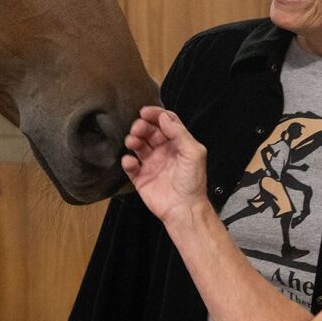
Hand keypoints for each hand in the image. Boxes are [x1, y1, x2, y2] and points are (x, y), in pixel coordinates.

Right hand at [121, 106, 210, 226]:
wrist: (184, 209)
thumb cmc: (192, 182)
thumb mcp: (194, 153)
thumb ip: (179, 133)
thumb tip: (164, 117)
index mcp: (177, 144)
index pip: (165, 122)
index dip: (156, 114)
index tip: (145, 111)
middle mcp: (163, 151)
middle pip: (149, 131)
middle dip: (141, 126)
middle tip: (137, 128)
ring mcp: (151, 164)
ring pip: (138, 145)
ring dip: (133, 140)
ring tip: (132, 141)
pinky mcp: (140, 177)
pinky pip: (130, 165)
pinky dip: (127, 161)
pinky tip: (131, 162)